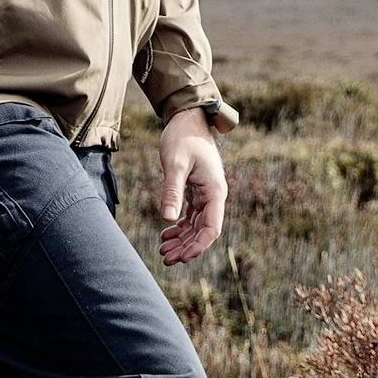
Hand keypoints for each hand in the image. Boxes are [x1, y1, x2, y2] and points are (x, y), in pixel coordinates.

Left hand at [157, 108, 227, 265]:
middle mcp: (214, 195)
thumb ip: (172, 190)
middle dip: (186, 247)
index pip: (212, 228)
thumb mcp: (175, 163)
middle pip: (203, 231)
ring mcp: (206, 193)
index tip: (181, 257)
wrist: (187, 118)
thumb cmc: (182, 137)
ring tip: (162, 251)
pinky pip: (191, 215)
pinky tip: (165, 235)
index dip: (198, 246)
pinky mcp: (196, 190)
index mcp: (215, 191)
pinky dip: (179, 227)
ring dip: (181, 239)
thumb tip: (168, 220)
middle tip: (165, 258)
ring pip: (196, 225)